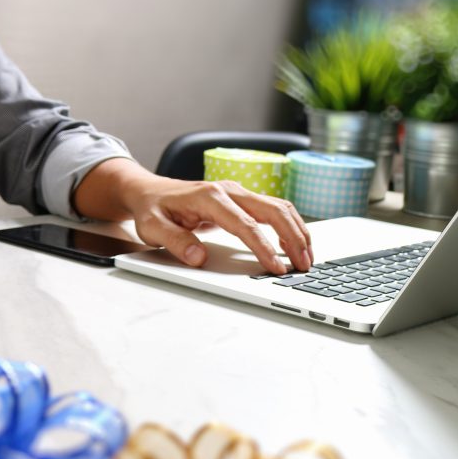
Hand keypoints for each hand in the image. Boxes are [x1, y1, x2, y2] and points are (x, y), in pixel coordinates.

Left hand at [125, 175, 312, 274]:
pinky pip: (273, 209)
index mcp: (210, 197)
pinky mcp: (242, 199)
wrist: (150, 191)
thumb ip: (175, 242)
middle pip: (273, 210)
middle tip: (304, 265)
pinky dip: (289, 225)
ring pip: (279, 207)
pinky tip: (295, 244)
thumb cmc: (152, 209)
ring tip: (307, 257)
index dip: (263, 247)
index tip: (276, 267)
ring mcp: (238, 192)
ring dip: (297, 231)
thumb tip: (199, 257)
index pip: (245, 224)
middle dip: (293, 237)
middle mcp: (229, 190)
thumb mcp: (153, 228)